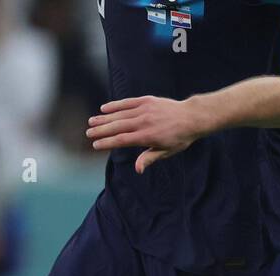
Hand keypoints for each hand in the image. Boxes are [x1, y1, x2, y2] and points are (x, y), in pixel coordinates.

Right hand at [87, 96, 206, 172]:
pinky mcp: (146, 100)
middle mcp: (143, 122)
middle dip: (101, 130)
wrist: (191, 117)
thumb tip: (137, 169)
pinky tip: (104, 108)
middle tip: (88, 133)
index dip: (107, 142)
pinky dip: (115, 105)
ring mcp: (144, 110)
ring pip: (119, 114)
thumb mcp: (166, 152)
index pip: (121, 140)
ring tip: (91, 121)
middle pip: (116, 127)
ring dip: (104, 118)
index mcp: (146, 137)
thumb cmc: (179, 138)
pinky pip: (127, 102)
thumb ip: (149, 158)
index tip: (95, 145)